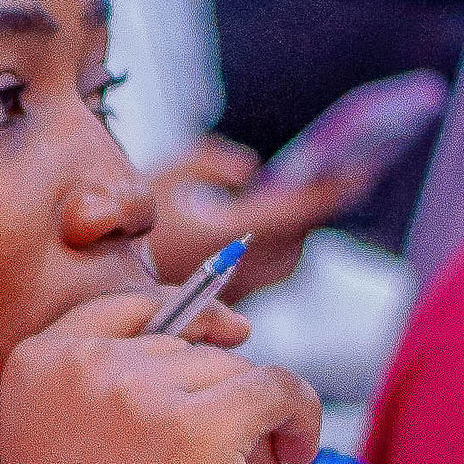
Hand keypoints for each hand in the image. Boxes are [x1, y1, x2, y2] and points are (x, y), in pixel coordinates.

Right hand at [0, 289, 319, 463]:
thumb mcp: (62, 456)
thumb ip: (110, 394)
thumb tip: (216, 325)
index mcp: (33, 365)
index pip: (125, 307)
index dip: (188, 319)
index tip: (232, 338)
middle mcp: (80, 362)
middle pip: (188, 351)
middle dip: (221, 411)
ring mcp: (139, 388)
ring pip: (235, 377)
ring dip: (253, 441)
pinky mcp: (199, 423)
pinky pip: (278, 387)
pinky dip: (300, 416)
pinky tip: (300, 454)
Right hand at [148, 136, 358, 299]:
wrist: (101, 290)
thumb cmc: (130, 229)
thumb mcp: (163, 176)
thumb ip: (211, 162)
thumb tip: (250, 170)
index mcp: (226, 235)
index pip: (296, 211)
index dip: (332, 190)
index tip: (361, 171)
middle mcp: (238, 268)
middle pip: (298, 236)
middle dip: (317, 207)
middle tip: (343, 177)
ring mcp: (235, 289)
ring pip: (287, 257)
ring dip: (298, 228)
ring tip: (307, 198)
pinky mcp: (229, 301)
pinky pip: (269, 270)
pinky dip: (279, 245)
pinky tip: (274, 225)